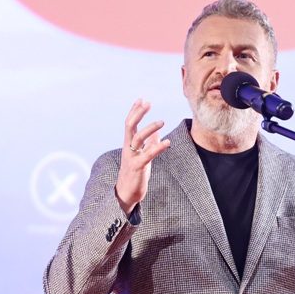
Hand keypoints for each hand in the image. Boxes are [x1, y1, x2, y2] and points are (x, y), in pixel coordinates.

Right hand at [115, 99, 170, 213]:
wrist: (126, 194)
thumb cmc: (135, 174)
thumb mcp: (143, 156)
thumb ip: (149, 143)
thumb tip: (157, 133)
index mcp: (129, 144)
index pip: (130, 124)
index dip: (135, 111)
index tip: (142, 99)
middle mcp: (128, 148)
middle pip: (130, 126)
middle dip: (138, 113)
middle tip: (147, 103)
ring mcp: (132, 157)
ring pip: (138, 139)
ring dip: (150, 128)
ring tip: (162, 121)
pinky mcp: (138, 168)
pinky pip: (147, 155)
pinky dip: (157, 148)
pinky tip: (168, 143)